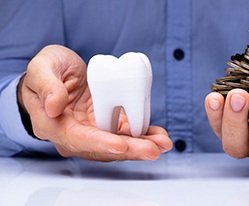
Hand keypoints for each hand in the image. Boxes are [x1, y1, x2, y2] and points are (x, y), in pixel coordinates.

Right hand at [18, 45, 171, 161]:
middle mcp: (73, 134)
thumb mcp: (41, 68)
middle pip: (103, 148)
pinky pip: (125, 133)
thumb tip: (54, 106)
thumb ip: (46, 85)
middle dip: (130, 150)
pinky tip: (158, 135)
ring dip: (141, 145)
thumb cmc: (46, 71)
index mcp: (53, 125)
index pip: (77, 139)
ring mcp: (92, 130)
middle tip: (153, 149)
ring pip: (118, 144)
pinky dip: (143, 135)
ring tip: (162, 143)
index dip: (101, 143)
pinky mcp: (106, 124)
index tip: (122, 144)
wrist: (57, 73)